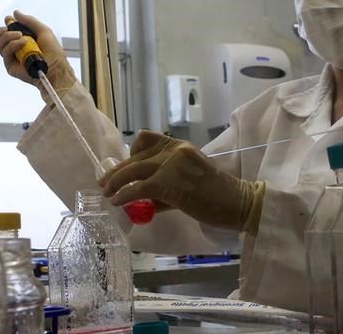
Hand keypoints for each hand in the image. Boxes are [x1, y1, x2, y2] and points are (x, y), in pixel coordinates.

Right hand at [0, 10, 76, 99]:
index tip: (9, 19)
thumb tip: (15, 13)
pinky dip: (13, 45)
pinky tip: (23, 42)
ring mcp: (12, 57)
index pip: (8, 30)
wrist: (55, 66)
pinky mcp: (10, 66)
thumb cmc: (53, 51)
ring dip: (9, 36)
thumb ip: (29, 21)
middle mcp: (16, 48)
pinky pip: (5, 52)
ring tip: (21, 36)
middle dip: (3, 30)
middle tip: (13, 30)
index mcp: (23, 39)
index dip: (7, 23)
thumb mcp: (43, 31)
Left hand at [99, 131, 265, 233]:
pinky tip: (118, 202)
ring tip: (107, 193)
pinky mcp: (170, 183)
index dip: (132, 152)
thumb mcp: (189, 182)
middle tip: (104, 182)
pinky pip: (138, 188)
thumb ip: (166, 184)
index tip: (125, 166)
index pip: (147, 139)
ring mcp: (173, 164)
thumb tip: (140, 197)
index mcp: (180, 146)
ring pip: (134, 170)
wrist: (238, 203)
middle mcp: (175, 149)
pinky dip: (124, 195)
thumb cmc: (216, 197)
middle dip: (117, 171)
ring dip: (115, 182)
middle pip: (136, 156)